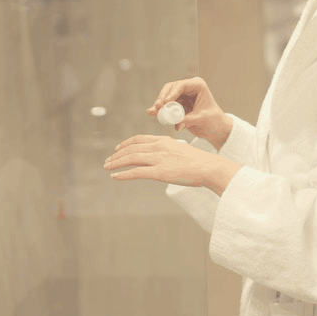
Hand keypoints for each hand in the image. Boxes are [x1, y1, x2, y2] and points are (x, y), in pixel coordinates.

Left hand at [104, 134, 240, 195]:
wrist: (209, 167)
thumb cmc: (199, 162)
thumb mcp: (182, 150)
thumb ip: (169, 152)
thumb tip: (162, 158)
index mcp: (164, 140)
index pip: (139, 139)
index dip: (126, 144)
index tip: (118, 148)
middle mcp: (159, 147)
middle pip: (132, 148)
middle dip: (117, 155)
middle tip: (108, 160)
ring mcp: (158, 159)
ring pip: (131, 158)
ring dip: (116, 163)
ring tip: (107, 167)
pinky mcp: (159, 172)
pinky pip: (136, 172)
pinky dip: (123, 174)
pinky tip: (115, 176)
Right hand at [147, 77, 232, 151]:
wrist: (216, 129)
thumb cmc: (214, 120)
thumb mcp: (202, 119)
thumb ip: (189, 120)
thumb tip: (177, 123)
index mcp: (198, 86)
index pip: (181, 85)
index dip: (171, 93)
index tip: (165, 103)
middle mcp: (188, 89)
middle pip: (170, 89)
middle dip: (162, 98)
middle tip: (158, 108)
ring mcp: (181, 96)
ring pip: (165, 97)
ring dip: (159, 105)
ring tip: (153, 112)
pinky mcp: (177, 106)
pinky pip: (166, 107)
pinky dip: (160, 111)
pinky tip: (153, 114)